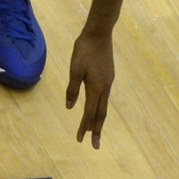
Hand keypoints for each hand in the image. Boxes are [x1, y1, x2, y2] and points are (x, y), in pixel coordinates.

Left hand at [65, 24, 113, 145]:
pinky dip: (100, 109)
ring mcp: (108, 82)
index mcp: (96, 87)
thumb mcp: (74, 70)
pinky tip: (96, 111)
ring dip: (99, 121)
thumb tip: (70, 107)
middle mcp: (105, 88)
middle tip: (94, 146)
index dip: (84, 127)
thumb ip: (72, 89)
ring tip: (95, 132)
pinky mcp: (108, 77)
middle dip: (96, 131)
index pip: (89, 113)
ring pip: (103, 106)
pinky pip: (104, 98)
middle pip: (100, 114)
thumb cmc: (84, 50)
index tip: (80, 140)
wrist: (99, 33)